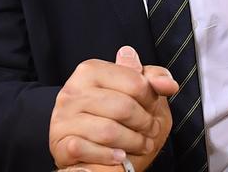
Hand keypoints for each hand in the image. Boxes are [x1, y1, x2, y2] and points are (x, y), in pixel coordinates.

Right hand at [49, 46, 176, 169]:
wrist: (89, 153)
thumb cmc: (116, 119)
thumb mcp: (136, 95)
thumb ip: (152, 80)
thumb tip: (168, 82)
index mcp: (90, 70)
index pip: (134, 81)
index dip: (151, 100)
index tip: (152, 110)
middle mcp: (72, 91)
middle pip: (123, 107)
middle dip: (145, 124)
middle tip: (151, 131)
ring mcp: (63, 117)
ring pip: (108, 131)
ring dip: (133, 142)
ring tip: (141, 145)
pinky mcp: (60, 142)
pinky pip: (87, 149)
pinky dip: (108, 156)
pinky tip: (118, 156)